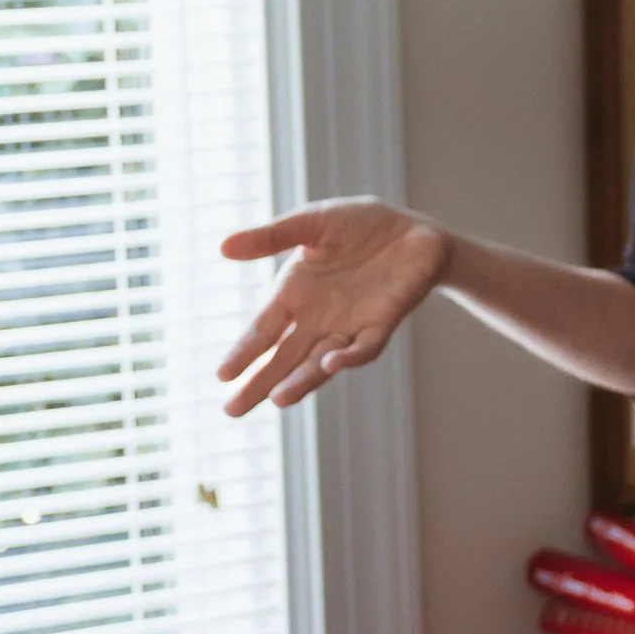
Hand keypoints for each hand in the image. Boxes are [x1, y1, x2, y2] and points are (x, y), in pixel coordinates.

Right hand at [216, 201, 449, 414]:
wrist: (412, 231)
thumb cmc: (357, 226)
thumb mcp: (311, 223)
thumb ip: (271, 237)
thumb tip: (223, 248)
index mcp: (294, 295)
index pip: (263, 330)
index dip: (243, 352)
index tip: (222, 375)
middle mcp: (317, 319)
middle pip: (284, 358)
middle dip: (260, 384)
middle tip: (232, 411)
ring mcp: (348, 326)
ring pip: (319, 362)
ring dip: (301, 380)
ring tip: (279, 399)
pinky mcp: (381, 325)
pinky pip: (363, 348)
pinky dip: (348, 358)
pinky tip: (331, 363)